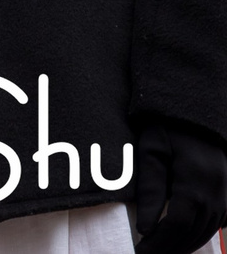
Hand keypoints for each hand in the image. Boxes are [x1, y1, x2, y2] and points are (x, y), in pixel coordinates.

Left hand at [133, 116, 226, 253]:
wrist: (198, 118)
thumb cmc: (168, 130)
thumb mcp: (151, 151)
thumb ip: (149, 189)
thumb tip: (145, 227)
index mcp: (194, 183)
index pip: (176, 224)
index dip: (159, 242)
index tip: (140, 250)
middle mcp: (215, 195)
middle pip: (192, 233)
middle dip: (169, 248)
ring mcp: (225, 197)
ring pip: (205, 232)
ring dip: (183, 245)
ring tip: (160, 251)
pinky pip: (215, 225)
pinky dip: (198, 235)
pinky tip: (181, 239)